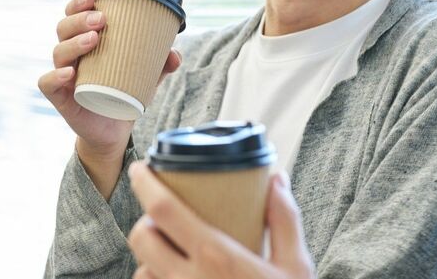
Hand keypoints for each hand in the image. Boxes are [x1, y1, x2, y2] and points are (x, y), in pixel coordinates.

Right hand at [37, 0, 181, 196]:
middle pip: (64, 28)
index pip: (74, 14)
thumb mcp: (145, 77)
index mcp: (86, 41)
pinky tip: (69, 73)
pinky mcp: (60, 98)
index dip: (78, 2)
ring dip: (74, 42)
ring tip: (93, 39)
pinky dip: (55, 76)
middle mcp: (71, 55)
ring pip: (58, 52)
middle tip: (101, 20)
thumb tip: (175, 54)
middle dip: (80, 19)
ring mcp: (63, 75)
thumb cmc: (124, 93)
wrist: (113, 130)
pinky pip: (47, 83)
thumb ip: (160, 64)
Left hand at [127, 163, 313, 278]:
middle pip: (141, 237)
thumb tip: (276, 179)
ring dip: (150, 258)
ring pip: (141, 272)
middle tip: (163, 216)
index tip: (139, 168)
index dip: (144, 183)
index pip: (163, 209)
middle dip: (145, 221)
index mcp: (216, 256)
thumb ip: (284, 219)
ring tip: (172, 253)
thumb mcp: (296, 265)